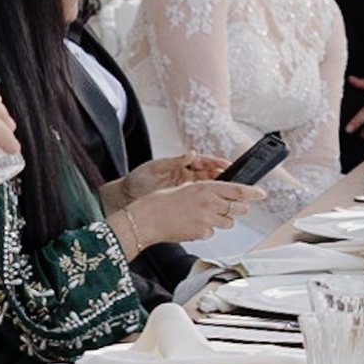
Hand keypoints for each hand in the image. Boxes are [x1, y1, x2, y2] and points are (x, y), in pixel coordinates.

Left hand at [104, 150, 225, 210]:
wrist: (126, 197)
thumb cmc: (139, 179)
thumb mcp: (156, 168)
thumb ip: (175, 161)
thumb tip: (192, 154)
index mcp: (181, 166)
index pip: (204, 162)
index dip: (217, 163)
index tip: (228, 165)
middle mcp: (185, 177)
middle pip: (210, 177)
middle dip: (224, 178)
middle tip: (236, 182)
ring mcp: (185, 190)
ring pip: (208, 191)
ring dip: (219, 193)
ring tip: (231, 197)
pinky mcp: (183, 202)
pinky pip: (200, 204)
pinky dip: (208, 206)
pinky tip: (216, 210)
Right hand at [107, 174, 251, 256]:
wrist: (146, 219)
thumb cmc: (160, 202)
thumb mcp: (185, 188)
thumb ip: (205, 191)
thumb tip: (221, 196)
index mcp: (205, 187)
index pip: (237, 190)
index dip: (253, 192)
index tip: (262, 194)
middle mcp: (209, 202)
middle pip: (238, 208)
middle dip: (237, 209)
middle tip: (230, 209)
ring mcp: (207, 219)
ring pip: (227, 223)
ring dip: (221, 220)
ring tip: (202, 217)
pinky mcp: (202, 233)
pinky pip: (212, 233)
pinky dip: (205, 230)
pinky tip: (192, 225)